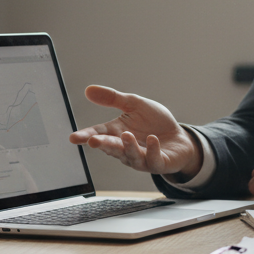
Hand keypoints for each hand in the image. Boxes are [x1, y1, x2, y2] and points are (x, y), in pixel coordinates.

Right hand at [68, 85, 199, 176]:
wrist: (179, 137)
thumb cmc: (155, 122)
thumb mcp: (134, 105)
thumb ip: (113, 99)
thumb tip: (88, 90)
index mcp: (117, 133)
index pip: (99, 134)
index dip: (86, 136)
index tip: (74, 138)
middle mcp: (126, 148)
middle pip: (112, 148)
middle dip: (103, 144)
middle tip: (93, 140)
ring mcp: (142, 158)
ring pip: (132, 156)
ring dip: (128, 146)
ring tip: (127, 135)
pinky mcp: (159, 163)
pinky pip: (153, 159)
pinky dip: (152, 150)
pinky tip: (153, 139)